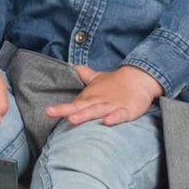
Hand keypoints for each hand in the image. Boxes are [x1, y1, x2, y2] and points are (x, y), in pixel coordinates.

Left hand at [46, 65, 162, 125]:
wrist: (140, 78)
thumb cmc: (116, 82)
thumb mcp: (98, 78)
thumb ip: (84, 74)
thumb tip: (72, 66)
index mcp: (90, 97)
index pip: (73, 104)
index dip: (61, 108)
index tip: (48, 111)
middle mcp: (98, 101)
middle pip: (81, 108)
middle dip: (68, 111)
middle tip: (53, 113)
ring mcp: (112, 106)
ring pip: (97, 111)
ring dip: (85, 115)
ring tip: (73, 119)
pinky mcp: (126, 110)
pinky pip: (119, 115)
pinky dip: (113, 118)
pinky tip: (106, 122)